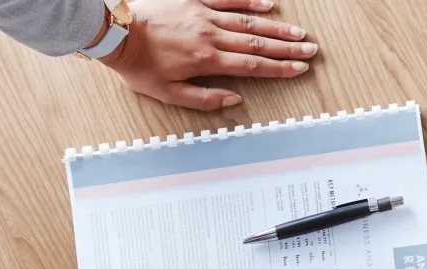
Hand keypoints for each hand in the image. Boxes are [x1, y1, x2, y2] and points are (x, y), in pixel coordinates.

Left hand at [101, 0, 317, 110]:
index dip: (279, 68)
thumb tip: (234, 100)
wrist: (116, 32)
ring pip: (246, 21)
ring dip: (275, 26)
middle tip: (310, 51)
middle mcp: (210, 35)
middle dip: (286, 48)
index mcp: (207, 61)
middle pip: (257, 42)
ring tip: (297, 32)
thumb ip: (204, 99)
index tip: (299, 69)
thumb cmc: (140, 66)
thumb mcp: (169, 95)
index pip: (252, 65)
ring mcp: (202, 13)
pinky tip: (267, 2)